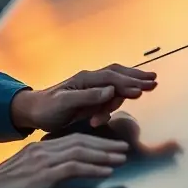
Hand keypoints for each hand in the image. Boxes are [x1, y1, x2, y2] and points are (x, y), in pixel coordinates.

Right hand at [0, 133, 128, 187]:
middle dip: (105, 145)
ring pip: (80, 151)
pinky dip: (92, 168)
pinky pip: (73, 168)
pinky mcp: (42, 175)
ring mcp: (42, 161)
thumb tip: (54, 177)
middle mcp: (42, 149)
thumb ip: (39, 173)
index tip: (110, 146)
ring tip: (122, 158)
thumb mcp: (23, 177)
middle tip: (124, 148)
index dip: (94, 141)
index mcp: (37, 148)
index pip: (71, 139)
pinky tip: (106, 172)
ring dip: (104, 155)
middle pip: (80, 141)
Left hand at [11, 64, 156, 133]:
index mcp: (84, 79)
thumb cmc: (46, 108)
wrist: (33, 112)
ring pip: (115, 87)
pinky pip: (108, 98)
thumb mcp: (64, 103)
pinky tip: (115, 107)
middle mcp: (89, 81)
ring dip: (125, 92)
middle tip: (154, 81)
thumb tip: (110, 90)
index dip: (128, 82)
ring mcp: (90, 90)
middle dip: (136, 77)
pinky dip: (114, 103)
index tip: (143, 88)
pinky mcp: (90, 99)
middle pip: (118, 75)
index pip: (111, 78)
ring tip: (141, 92)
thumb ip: (87, 96)